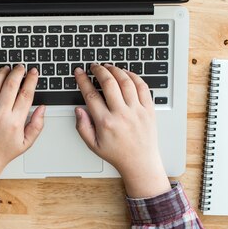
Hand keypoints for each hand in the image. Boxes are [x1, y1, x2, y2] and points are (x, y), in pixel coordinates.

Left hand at [0, 65, 45, 198]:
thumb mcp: (26, 143)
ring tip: (7, 69)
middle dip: (17, 72)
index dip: (31, 80)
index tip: (33, 72)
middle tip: (20, 67)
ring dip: (1, 73)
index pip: (25, 95)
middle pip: (10, 85)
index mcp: (15, 123)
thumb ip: (37, 125)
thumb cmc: (2, 153)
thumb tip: (42, 108)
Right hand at [74, 64, 169, 198]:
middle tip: (94, 66)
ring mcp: (137, 111)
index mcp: (105, 123)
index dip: (82, 80)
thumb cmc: (117, 154)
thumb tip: (79, 109)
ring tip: (108, 67)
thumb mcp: (92, 145)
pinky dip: (133, 76)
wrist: (140, 162)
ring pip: (126, 81)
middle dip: (99, 70)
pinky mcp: (149, 110)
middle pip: (109, 83)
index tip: (79, 72)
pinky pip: (142, 87)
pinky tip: (126, 73)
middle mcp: (121, 114)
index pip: (90, 95)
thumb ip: (82, 127)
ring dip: (115, 70)